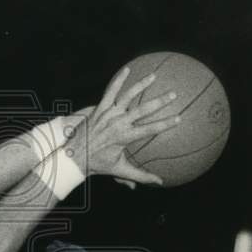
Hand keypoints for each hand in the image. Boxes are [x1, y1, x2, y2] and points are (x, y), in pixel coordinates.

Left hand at [67, 67, 179, 185]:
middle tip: (173, 95)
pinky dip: (118, 80)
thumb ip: (140, 176)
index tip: (179, 118)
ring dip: (141, 85)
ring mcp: (108, 113)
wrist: (73, 155)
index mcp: (124, 137)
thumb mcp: (120, 170)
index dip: (165, 124)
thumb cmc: (97, 164)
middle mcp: (117, 123)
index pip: (149, 129)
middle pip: (143, 110)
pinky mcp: (99, 108)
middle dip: (159, 102)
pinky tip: (127, 69)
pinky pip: (110, 91)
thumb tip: (159, 182)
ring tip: (154, 76)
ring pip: (127, 96)